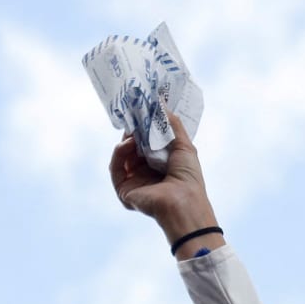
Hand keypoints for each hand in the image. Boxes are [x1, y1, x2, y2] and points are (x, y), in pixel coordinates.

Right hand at [110, 112, 219, 245]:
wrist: (183, 201)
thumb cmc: (189, 177)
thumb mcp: (184, 145)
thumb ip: (172, 124)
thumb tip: (161, 102)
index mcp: (162, 166)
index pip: (147, 144)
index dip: (143, 129)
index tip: (141, 112)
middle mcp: (147, 174)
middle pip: (132, 148)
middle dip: (132, 132)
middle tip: (133, 116)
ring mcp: (135, 182)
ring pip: (122, 156)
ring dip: (126, 141)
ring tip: (133, 132)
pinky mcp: (124, 190)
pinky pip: (115, 168)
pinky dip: (119, 154)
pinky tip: (128, 144)